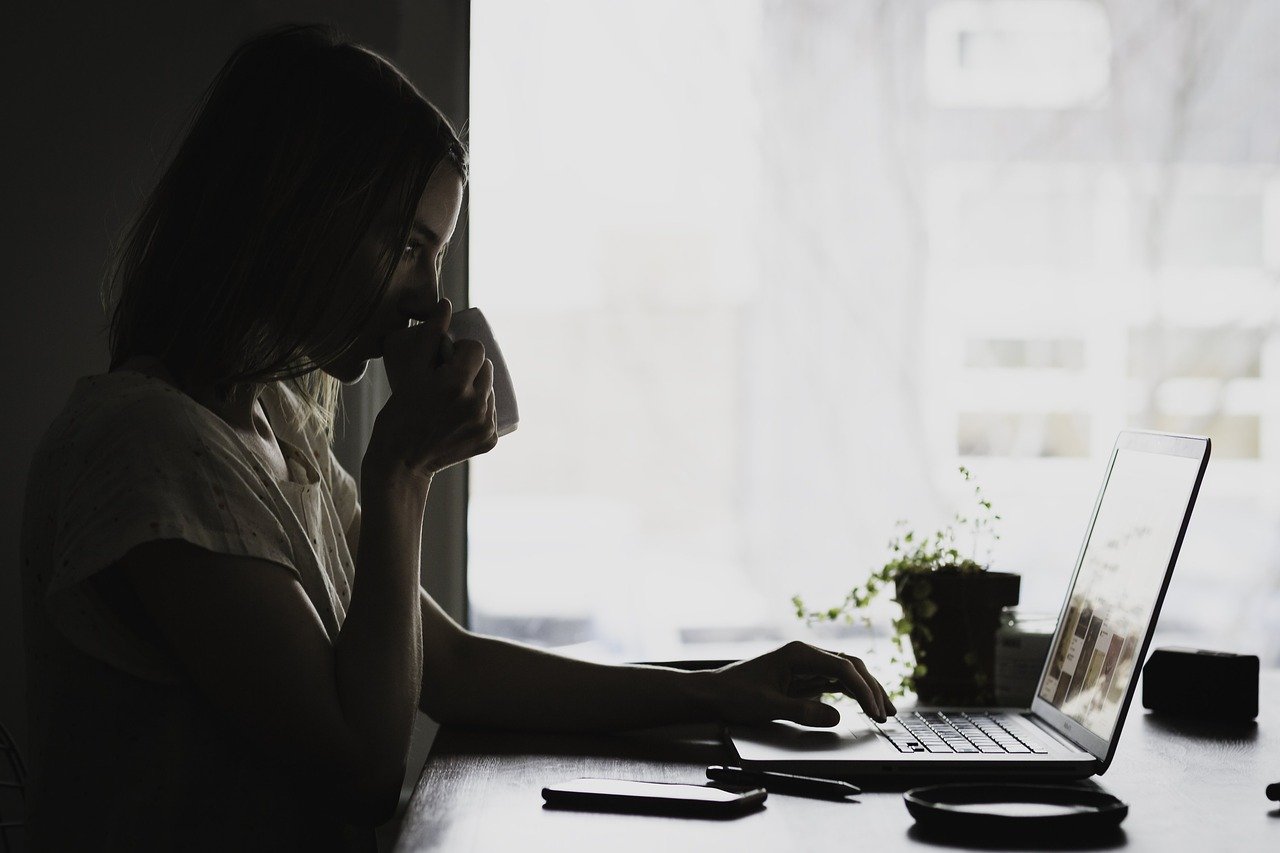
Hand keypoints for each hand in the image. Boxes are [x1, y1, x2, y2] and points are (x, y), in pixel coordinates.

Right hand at [367, 298, 497, 480]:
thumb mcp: (410, 372)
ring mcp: (485, 425)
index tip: (448, 359)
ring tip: (453, 398)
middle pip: (486, 369)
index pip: (477, 349)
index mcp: (455, 384)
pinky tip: (461, 416)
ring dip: (477, 388)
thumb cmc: (399, 414)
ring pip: (490, 390)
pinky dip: (480, 411)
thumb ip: (428, 336)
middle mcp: (476, 404)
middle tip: (448, 378)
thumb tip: (446, 304)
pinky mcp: (490, 440)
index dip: (462, 350)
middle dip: (470, 368)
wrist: (401, 462)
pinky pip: (491, 413)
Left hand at [705, 641, 894, 726]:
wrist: (714, 692)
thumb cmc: (736, 694)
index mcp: (798, 654)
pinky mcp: (805, 677)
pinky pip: (836, 682)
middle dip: (872, 688)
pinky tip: (865, 706)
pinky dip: (853, 694)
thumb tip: (836, 716)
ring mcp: (807, 665)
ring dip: (866, 690)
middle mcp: (806, 655)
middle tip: (887, 713)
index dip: (863, 689)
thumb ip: (802, 711)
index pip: (842, 667)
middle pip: (850, 666)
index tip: (874, 710)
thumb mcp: (768, 706)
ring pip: (847, 673)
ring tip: (885, 711)